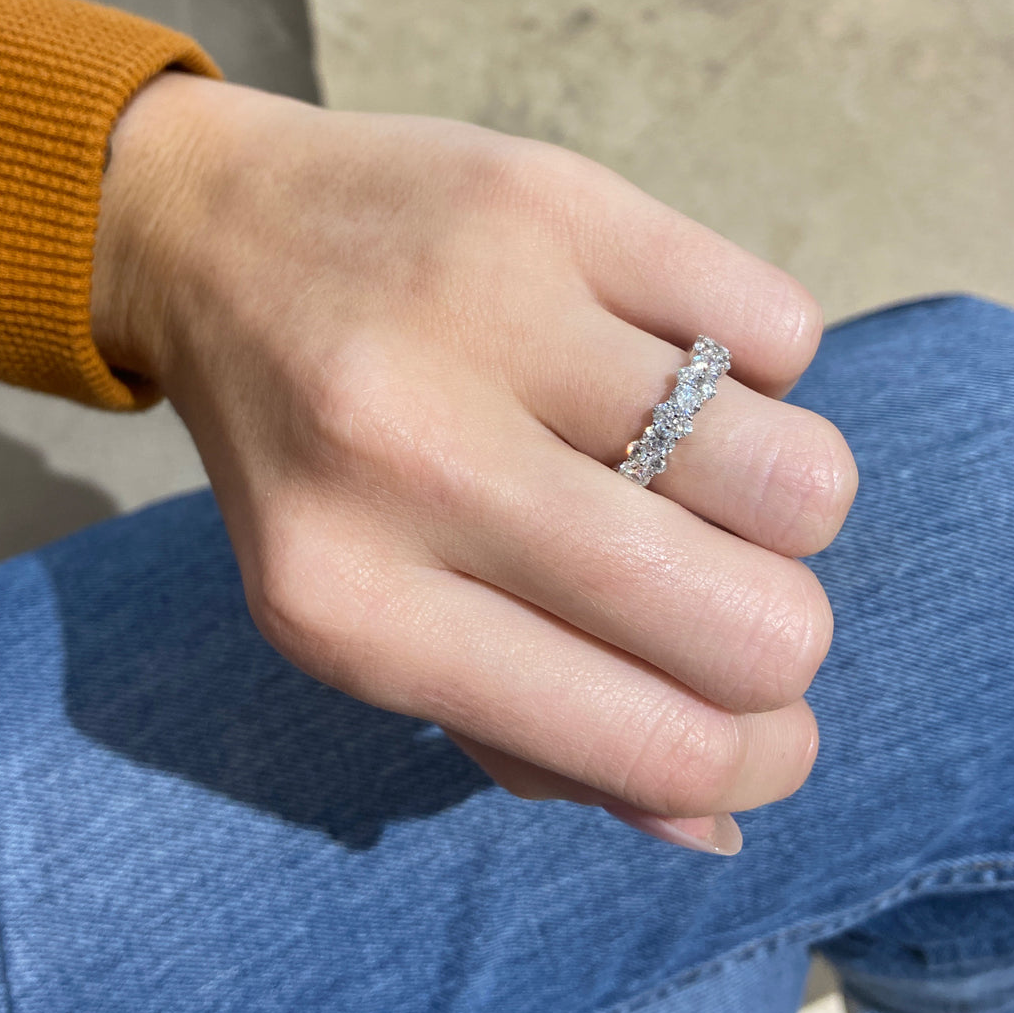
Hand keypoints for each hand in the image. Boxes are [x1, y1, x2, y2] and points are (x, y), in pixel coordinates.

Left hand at [92, 73, 856, 853]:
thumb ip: (529, 737)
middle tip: (725, 597)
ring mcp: (489, 313)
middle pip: (754, 623)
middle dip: (780, 641)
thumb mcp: (364, 625)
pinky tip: (667, 366)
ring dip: (784, 504)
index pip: (653, 744)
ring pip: (798, 475)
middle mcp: (417, 464)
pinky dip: (756, 373)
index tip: (767, 738)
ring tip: (699, 476)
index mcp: (354, 615)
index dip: (754, 762)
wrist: (215, 240)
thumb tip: (715, 817)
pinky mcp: (555, 195)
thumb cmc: (308, 463)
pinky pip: (780, 332)